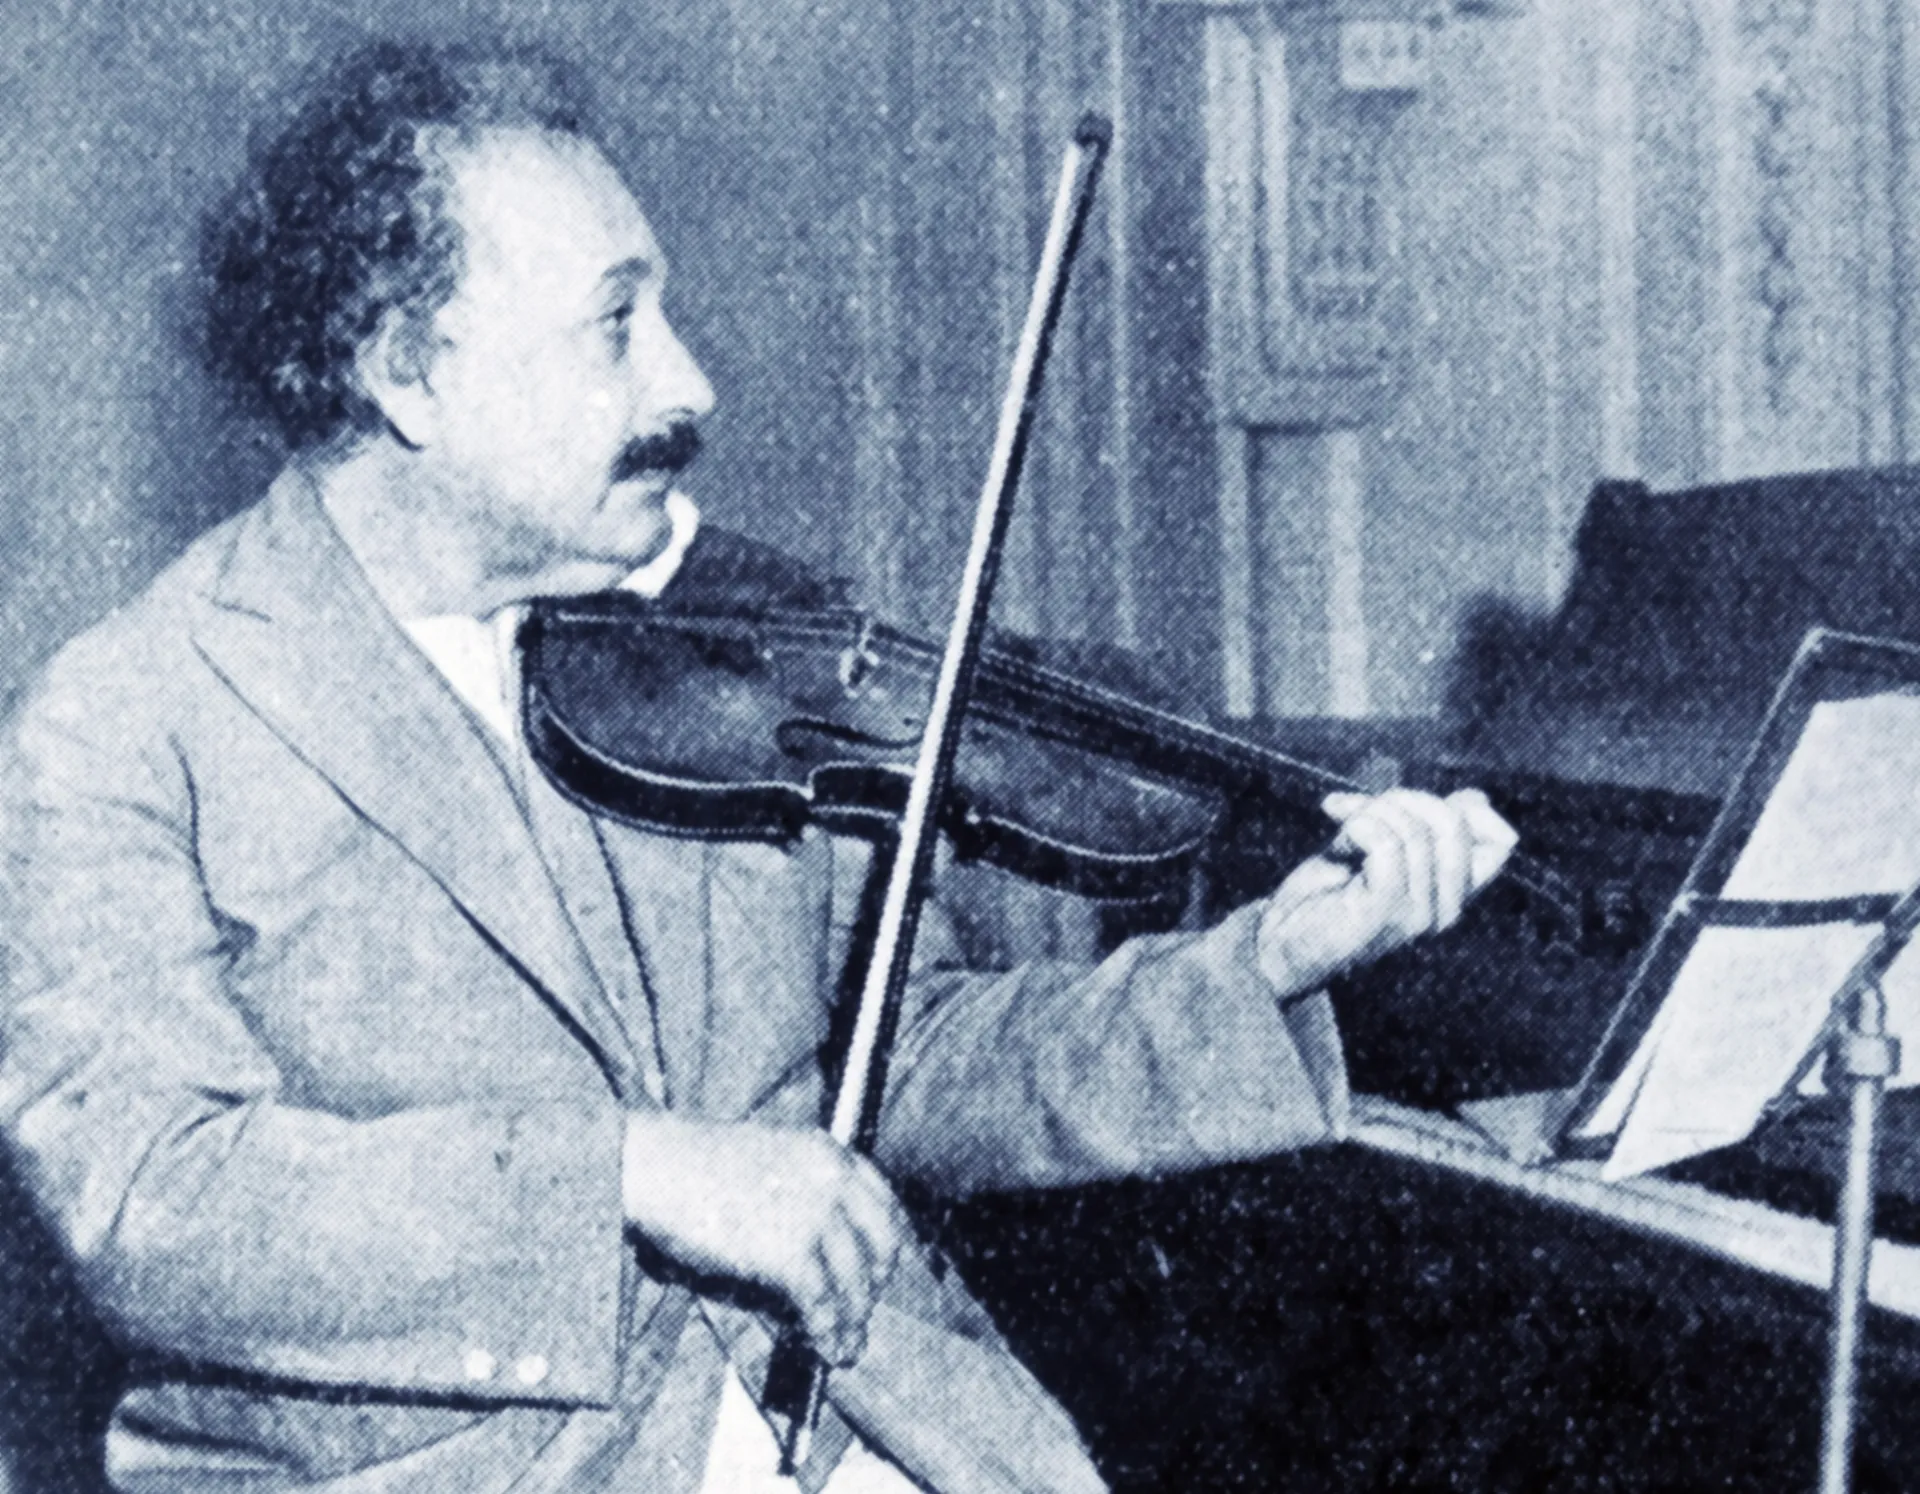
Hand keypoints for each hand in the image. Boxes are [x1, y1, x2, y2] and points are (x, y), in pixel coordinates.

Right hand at [621, 1111, 908, 1366]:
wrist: (658, 1167)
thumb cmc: (696, 1166)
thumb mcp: (771, 1158)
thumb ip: (805, 1190)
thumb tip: (822, 1247)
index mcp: (828, 1152)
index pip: (884, 1200)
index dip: (892, 1242)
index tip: (886, 1269)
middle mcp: (833, 1180)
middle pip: (881, 1245)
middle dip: (873, 1285)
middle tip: (859, 1311)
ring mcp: (815, 1216)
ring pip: (856, 1282)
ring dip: (852, 1320)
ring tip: (846, 1345)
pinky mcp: (791, 1254)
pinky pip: (824, 1304)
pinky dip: (828, 1332)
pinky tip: (825, 1349)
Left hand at [1255, 787, 1516, 994]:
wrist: (1279, 941)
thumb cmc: (1327, 893)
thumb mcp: (1383, 848)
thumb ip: (1424, 825)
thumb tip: (1475, 799)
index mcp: (1451, 895)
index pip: (1498, 843)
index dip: (1466, 808)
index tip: (1406, 805)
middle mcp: (1444, 911)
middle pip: (1453, 824)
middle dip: (1401, 801)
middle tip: (1358, 812)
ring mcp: (1417, 917)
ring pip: (1413, 831)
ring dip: (1368, 814)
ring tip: (1342, 834)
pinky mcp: (1384, 914)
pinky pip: (1386, 845)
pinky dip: (1358, 827)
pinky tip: (1339, 844)